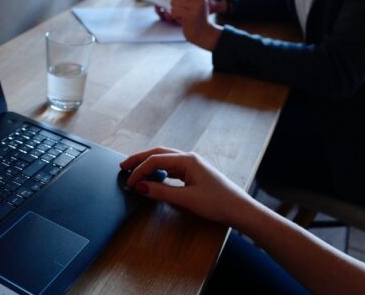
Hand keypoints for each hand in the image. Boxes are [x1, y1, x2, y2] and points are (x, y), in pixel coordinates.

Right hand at [120, 147, 253, 226]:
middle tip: (123, 166)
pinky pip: (171, 167)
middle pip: (158, 153)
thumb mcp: (187, 199)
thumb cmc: (218, 203)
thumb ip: (161, 191)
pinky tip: (153, 176)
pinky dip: (158, 170)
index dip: (140, 171)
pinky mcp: (194, 173)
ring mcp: (192, 165)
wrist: (241, 210)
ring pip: (164, 159)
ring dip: (148, 163)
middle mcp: (188, 158)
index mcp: (187, 160)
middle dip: (140, 159)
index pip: (156, 161)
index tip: (129, 184)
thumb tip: (140, 186)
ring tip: (134, 170)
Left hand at [155, 0, 225, 24]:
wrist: (203, 33)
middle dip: (174, 3)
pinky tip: (182, 19)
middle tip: (180, 10)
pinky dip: (175, 16)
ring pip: (173, 2)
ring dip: (174, 10)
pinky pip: (174, 11)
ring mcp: (196, 5)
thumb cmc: (195, 17)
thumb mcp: (192, 2)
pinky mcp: (191, 14)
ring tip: (182, 15)